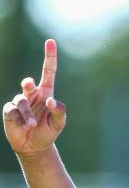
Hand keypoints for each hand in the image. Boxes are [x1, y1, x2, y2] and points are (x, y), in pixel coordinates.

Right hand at [2, 39, 65, 155]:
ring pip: (21, 101)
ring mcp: (20, 102)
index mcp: (46, 93)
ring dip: (28, 114)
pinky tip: (24, 126)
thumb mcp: (59, 123)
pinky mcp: (9, 111)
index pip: (48, 71)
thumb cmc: (48, 131)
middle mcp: (32, 94)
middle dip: (28, 84)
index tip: (51, 41)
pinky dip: (19, 118)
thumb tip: (51, 101)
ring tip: (32, 124)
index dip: (50, 56)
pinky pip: (12, 110)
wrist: (34, 146)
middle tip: (29, 84)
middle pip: (28, 83)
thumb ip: (59, 111)